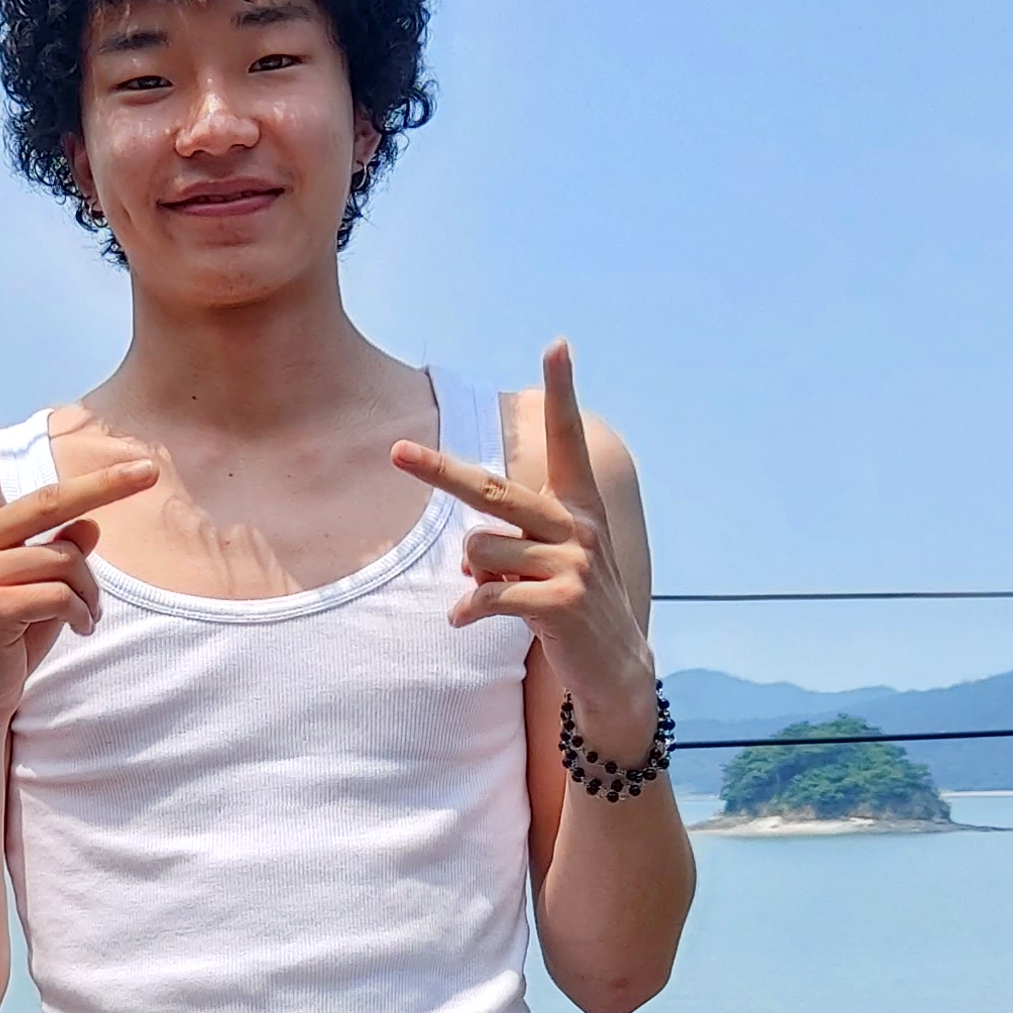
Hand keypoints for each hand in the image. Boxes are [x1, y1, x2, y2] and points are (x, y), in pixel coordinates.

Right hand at [0, 343, 154, 732]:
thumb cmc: (13, 634)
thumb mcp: (43, 583)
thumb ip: (60, 547)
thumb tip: (90, 529)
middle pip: (54, 499)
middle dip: (108, 486)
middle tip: (149, 469)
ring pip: (69, 558)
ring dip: (90, 595)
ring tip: (80, 619)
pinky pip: (64, 593)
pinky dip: (82, 616)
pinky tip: (71, 633)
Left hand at [392, 340, 655, 737]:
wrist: (615, 667)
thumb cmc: (571, 604)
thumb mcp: (547, 564)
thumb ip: (508, 546)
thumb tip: (470, 560)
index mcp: (578, 504)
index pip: (567, 438)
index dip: (562, 391)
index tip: (557, 344)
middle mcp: (578, 525)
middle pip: (491, 489)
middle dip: (438, 471)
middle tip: (396, 452)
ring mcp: (572, 562)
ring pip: (479, 549)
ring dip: (474, 575)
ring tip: (496, 592)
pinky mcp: (560, 602)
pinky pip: (487, 596)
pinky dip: (467, 610)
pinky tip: (463, 622)